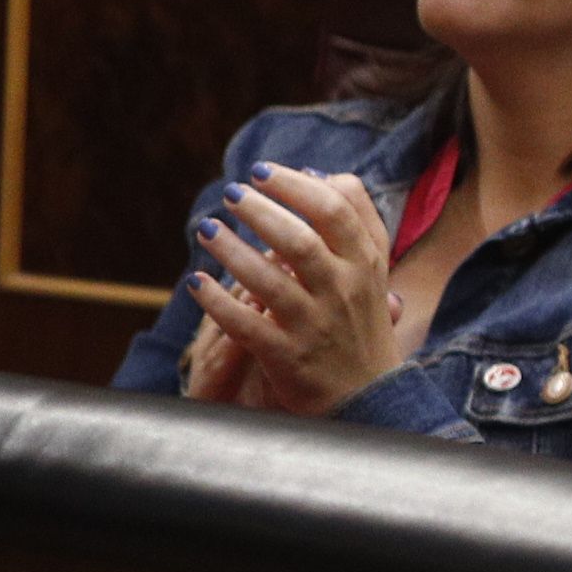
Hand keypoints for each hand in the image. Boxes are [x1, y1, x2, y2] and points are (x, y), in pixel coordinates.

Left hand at [187, 165, 409, 417]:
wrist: (370, 400)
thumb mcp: (375, 269)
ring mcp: (314, 325)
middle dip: (260, 210)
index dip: (295, 185)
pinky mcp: (286, 356)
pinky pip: (244, 324)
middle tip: (230, 193)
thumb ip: (357, 219)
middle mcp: (343, 291)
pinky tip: (196, 282)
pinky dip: (217, 302)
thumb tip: (319, 173)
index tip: (262, 171)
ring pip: (268, 279)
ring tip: (207, 228)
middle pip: (300, 240)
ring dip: (231, 249)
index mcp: (366, 265)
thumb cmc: (363, 323)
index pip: (336, 210)